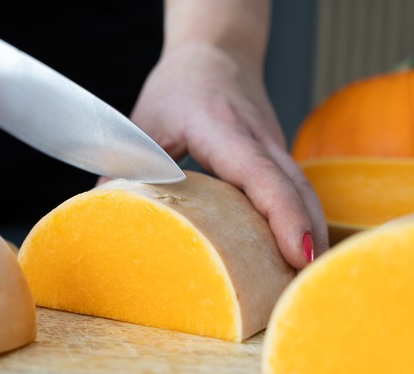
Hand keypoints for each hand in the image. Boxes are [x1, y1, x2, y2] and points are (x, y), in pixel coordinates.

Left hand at [129, 43, 328, 268]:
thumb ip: (124, 166)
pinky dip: (302, 218)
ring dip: (311, 230)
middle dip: (306, 234)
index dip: (282, 213)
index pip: (259, 173)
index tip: (297, 251)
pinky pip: (296, 188)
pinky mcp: (276, 155)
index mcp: (222, 128)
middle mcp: (257, 137)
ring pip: (302, 189)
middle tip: (305, 282)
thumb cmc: (179, 85)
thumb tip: (101, 212)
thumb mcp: (144, 122)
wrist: (216, 51)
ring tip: (308, 277)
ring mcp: (273, 145)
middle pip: (294, 187)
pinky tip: (300, 250)